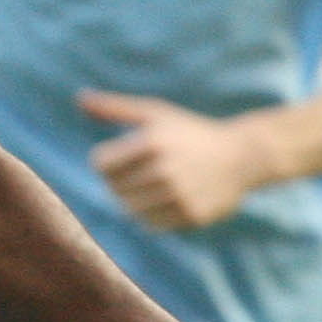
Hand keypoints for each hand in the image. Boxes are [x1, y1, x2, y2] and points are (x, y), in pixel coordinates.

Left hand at [79, 91, 275, 230]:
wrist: (242, 156)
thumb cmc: (190, 132)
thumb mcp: (155, 113)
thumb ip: (115, 107)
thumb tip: (80, 98)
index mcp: (152, 141)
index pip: (101, 164)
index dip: (106, 161)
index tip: (122, 157)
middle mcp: (166, 169)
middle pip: (113, 189)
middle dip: (121, 180)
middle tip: (143, 171)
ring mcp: (180, 195)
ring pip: (129, 209)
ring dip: (135, 199)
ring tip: (154, 185)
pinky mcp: (192, 215)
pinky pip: (151, 224)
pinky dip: (152, 214)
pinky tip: (167, 199)